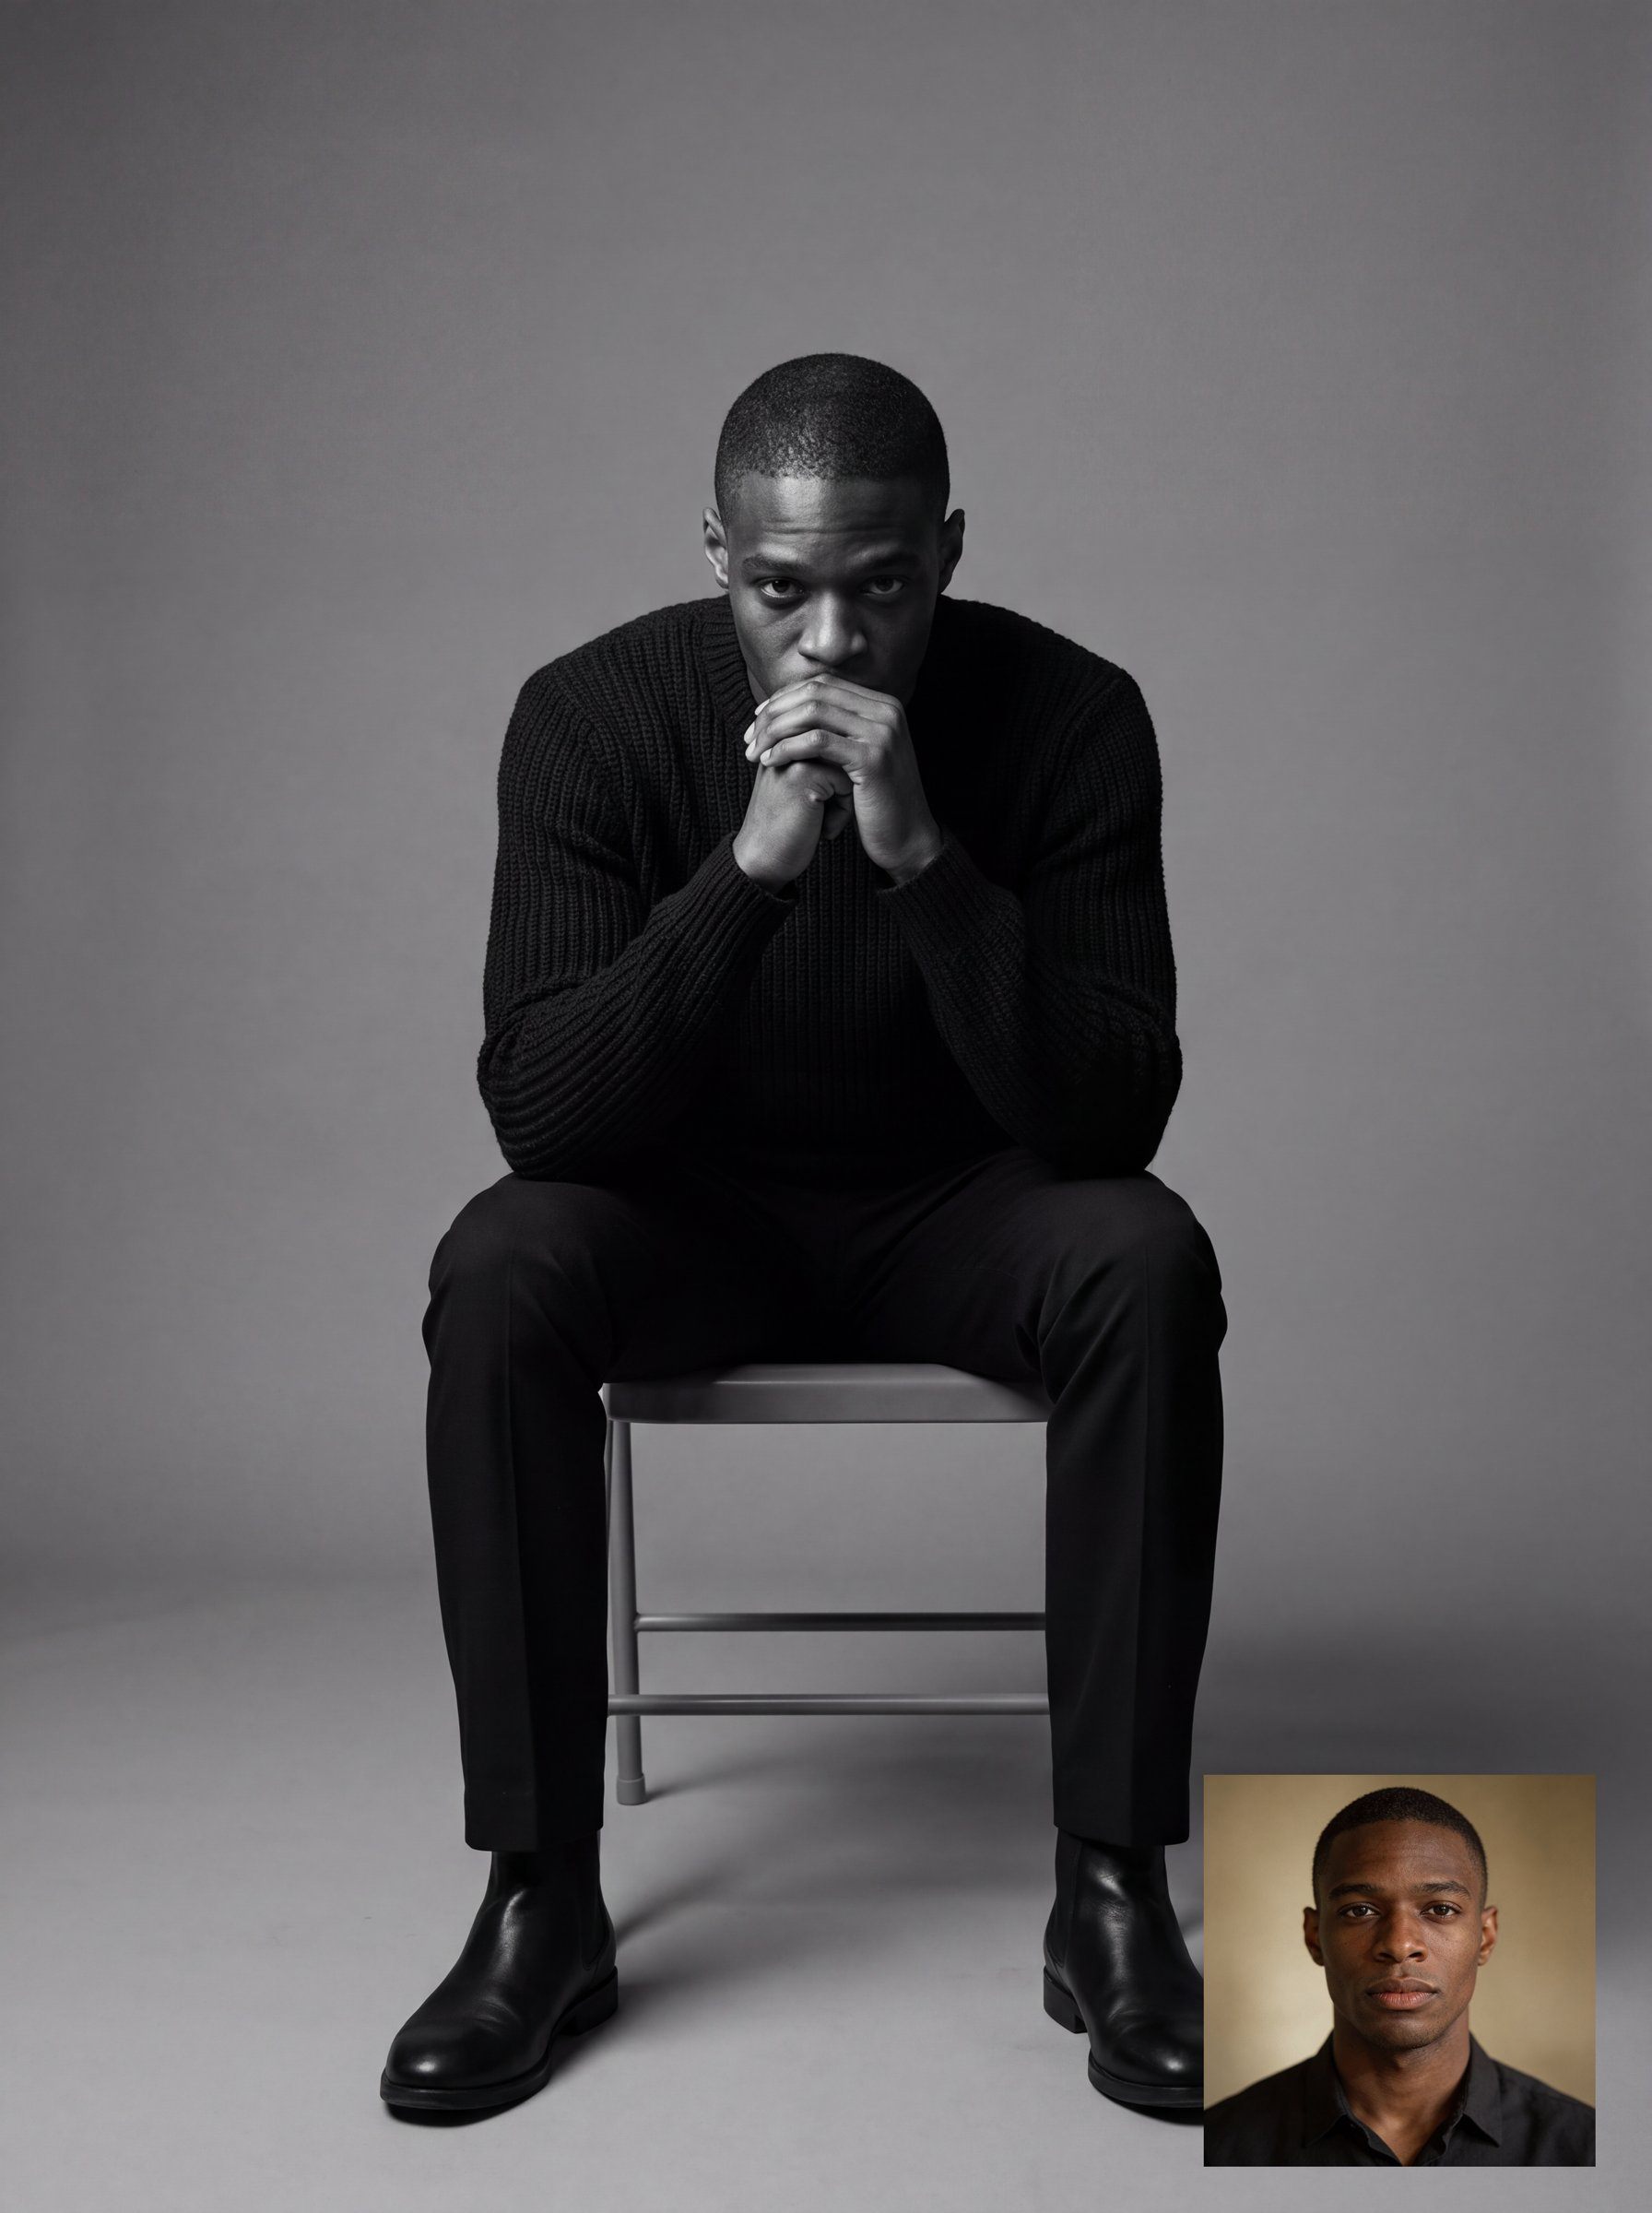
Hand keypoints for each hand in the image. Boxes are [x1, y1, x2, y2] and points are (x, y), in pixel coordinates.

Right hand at [731, 747, 853, 889]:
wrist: (763, 859)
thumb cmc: (785, 828)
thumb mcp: (798, 786)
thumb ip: (818, 763)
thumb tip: (857, 751)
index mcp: (781, 741)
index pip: (832, 749)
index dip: (833, 782)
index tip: (813, 809)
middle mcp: (784, 742)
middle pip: (841, 755)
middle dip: (840, 786)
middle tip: (818, 816)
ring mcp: (793, 754)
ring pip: (847, 767)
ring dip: (843, 799)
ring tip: (819, 821)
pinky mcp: (804, 773)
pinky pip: (847, 782)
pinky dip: (842, 811)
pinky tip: (821, 829)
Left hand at [743, 675, 942, 881]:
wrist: (907, 838)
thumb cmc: (876, 803)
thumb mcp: (858, 756)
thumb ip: (837, 729)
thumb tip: (793, 709)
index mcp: (883, 704)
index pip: (822, 684)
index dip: (784, 698)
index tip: (757, 720)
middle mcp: (887, 710)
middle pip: (815, 692)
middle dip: (774, 712)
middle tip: (749, 736)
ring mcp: (882, 732)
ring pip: (813, 712)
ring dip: (775, 730)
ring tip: (753, 752)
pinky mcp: (873, 758)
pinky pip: (818, 742)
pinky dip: (787, 748)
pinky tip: (769, 761)